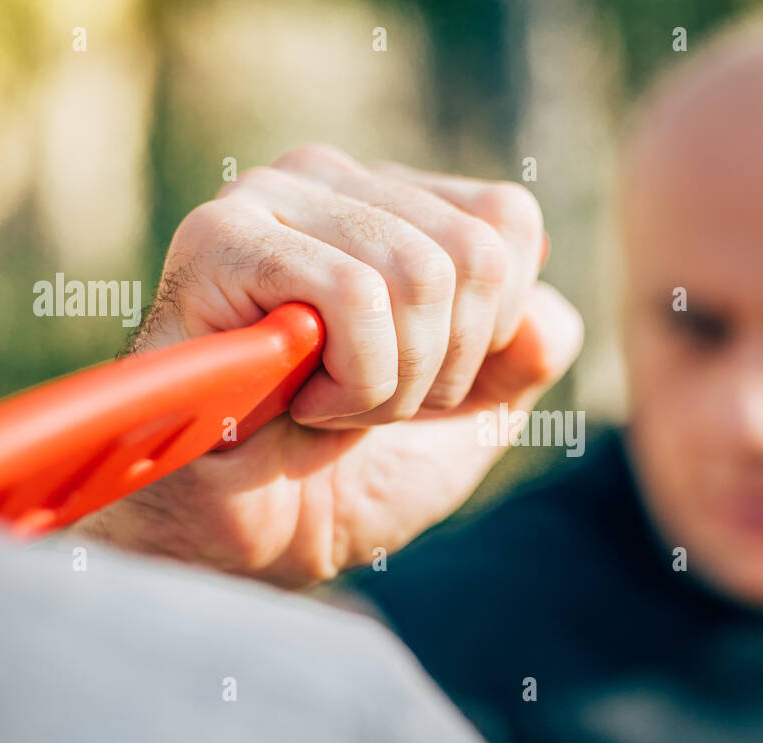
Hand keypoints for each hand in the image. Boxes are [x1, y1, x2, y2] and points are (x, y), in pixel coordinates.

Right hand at [77, 144, 581, 586]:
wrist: (242, 544)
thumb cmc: (348, 476)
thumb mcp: (470, 416)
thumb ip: (526, 355)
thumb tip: (541, 312)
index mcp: (394, 202)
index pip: (507, 221)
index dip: (491, 331)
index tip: (417, 383)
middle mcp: (333, 179)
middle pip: (474, 255)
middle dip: (439, 370)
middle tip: (366, 406)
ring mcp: (271, 198)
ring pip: (420, 274)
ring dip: (389, 384)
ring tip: (324, 406)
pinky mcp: (220, 238)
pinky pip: (355, 295)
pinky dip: (349, 382)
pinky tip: (291, 402)